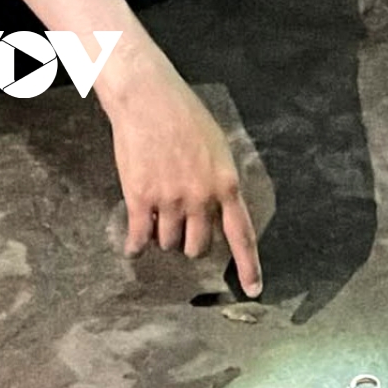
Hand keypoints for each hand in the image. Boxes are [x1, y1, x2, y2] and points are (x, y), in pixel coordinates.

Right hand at [102, 52, 262, 297]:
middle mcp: (201, 198)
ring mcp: (169, 199)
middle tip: (182, 225)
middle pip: (198, 246)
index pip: (242, 235)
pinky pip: (139, 236)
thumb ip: (222, 183)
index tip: (254, 290)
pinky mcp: (139, 197)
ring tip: (157, 215)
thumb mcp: (219, 149)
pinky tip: (133, 248)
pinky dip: (135, 246)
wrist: (147, 97)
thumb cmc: (185, 117)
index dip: (248, 266)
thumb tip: (222, 211)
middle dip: (191, 242)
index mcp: (226, 185)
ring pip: (168, 242)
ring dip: (163, 237)